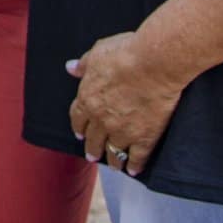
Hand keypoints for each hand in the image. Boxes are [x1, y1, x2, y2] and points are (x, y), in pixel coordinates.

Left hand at [66, 32, 186, 176]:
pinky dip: (135, 165)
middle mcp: (101, 119)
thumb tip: (70, 68)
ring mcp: (123, 131)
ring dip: (112, 160)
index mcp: (87, 99)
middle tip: (92, 155)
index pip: (78, 118)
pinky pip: (138, 157)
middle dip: (92, 148)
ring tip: (114, 166)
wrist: (152, 64)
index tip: (79, 134)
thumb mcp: (97, 53)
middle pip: (94, 139)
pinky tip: (134, 170)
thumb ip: (84, 64)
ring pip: (113, 152)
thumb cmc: (124, 53)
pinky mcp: (145, 137)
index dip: (79, 127)